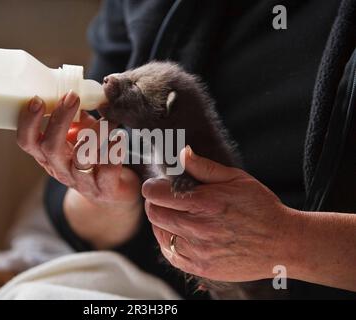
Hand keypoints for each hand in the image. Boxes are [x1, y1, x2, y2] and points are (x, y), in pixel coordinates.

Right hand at [16, 92, 141, 247]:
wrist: (112, 192)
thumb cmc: (92, 158)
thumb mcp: (77, 137)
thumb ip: (74, 117)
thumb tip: (75, 88)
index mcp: (48, 155)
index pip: (27, 142)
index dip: (28, 122)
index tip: (37, 99)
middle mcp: (61, 169)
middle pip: (50, 148)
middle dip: (59, 120)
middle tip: (72, 97)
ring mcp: (82, 181)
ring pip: (81, 157)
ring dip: (94, 133)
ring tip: (107, 118)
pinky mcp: (105, 188)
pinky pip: (108, 171)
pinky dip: (114, 151)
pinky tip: (119, 137)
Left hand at [142, 146, 293, 281]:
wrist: (282, 244)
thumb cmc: (260, 207)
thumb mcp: (236, 179)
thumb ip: (205, 167)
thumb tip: (182, 153)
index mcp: (205, 202)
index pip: (156, 193)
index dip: (152, 186)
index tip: (157, 184)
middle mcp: (198, 228)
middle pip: (154, 213)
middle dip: (154, 202)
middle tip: (164, 198)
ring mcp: (198, 251)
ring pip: (159, 233)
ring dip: (160, 221)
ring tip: (174, 214)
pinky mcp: (200, 267)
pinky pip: (170, 254)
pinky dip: (168, 241)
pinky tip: (179, 233)